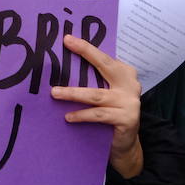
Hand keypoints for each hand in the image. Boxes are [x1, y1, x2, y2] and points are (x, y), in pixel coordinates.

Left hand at [50, 34, 142, 177]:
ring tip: (55, 93)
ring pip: (96, 95)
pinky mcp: (127, 119)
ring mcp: (130, 102)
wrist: (124, 146)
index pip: (103, 58)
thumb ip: (94, 81)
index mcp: (125, 73)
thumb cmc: (109, 114)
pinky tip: (68, 116)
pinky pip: (99, 115)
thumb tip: (63, 68)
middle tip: (65, 46)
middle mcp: (130, 84)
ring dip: (73, 93)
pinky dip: (82, 115)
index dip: (86, 47)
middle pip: (105, 66)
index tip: (67, 39)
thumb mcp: (104, 94)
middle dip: (85, 53)